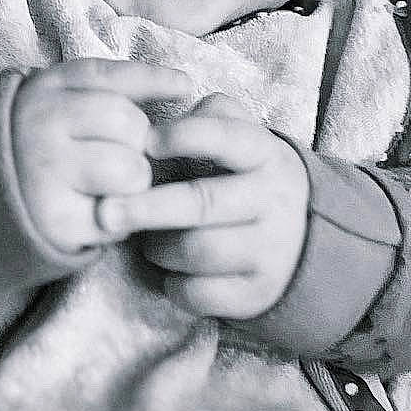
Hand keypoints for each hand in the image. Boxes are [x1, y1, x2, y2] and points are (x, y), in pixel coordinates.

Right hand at [12, 58, 192, 252]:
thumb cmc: (37, 138)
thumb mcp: (61, 94)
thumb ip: (116, 83)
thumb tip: (187, 84)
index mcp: (45, 91)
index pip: (117, 86)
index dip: (153, 89)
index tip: (185, 89)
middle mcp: (43, 128)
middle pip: (133, 128)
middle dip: (138, 144)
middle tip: (113, 154)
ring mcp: (47, 176)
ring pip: (133, 174)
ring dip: (132, 184)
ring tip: (105, 184)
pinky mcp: (55, 222)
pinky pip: (119, 218)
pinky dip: (117, 220)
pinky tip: (93, 210)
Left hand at [97, 93, 308, 319]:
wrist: (305, 240)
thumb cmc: (249, 179)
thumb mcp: (244, 139)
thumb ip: (211, 117)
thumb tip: (166, 120)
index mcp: (266, 155)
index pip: (225, 137)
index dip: (181, 137)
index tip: (145, 142)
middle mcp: (273, 201)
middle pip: (201, 203)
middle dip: (147, 208)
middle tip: (104, 212)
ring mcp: (270, 251)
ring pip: (196, 251)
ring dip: (159, 247)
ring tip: (149, 240)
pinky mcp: (258, 294)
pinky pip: (200, 293)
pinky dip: (175, 285)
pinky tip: (172, 272)